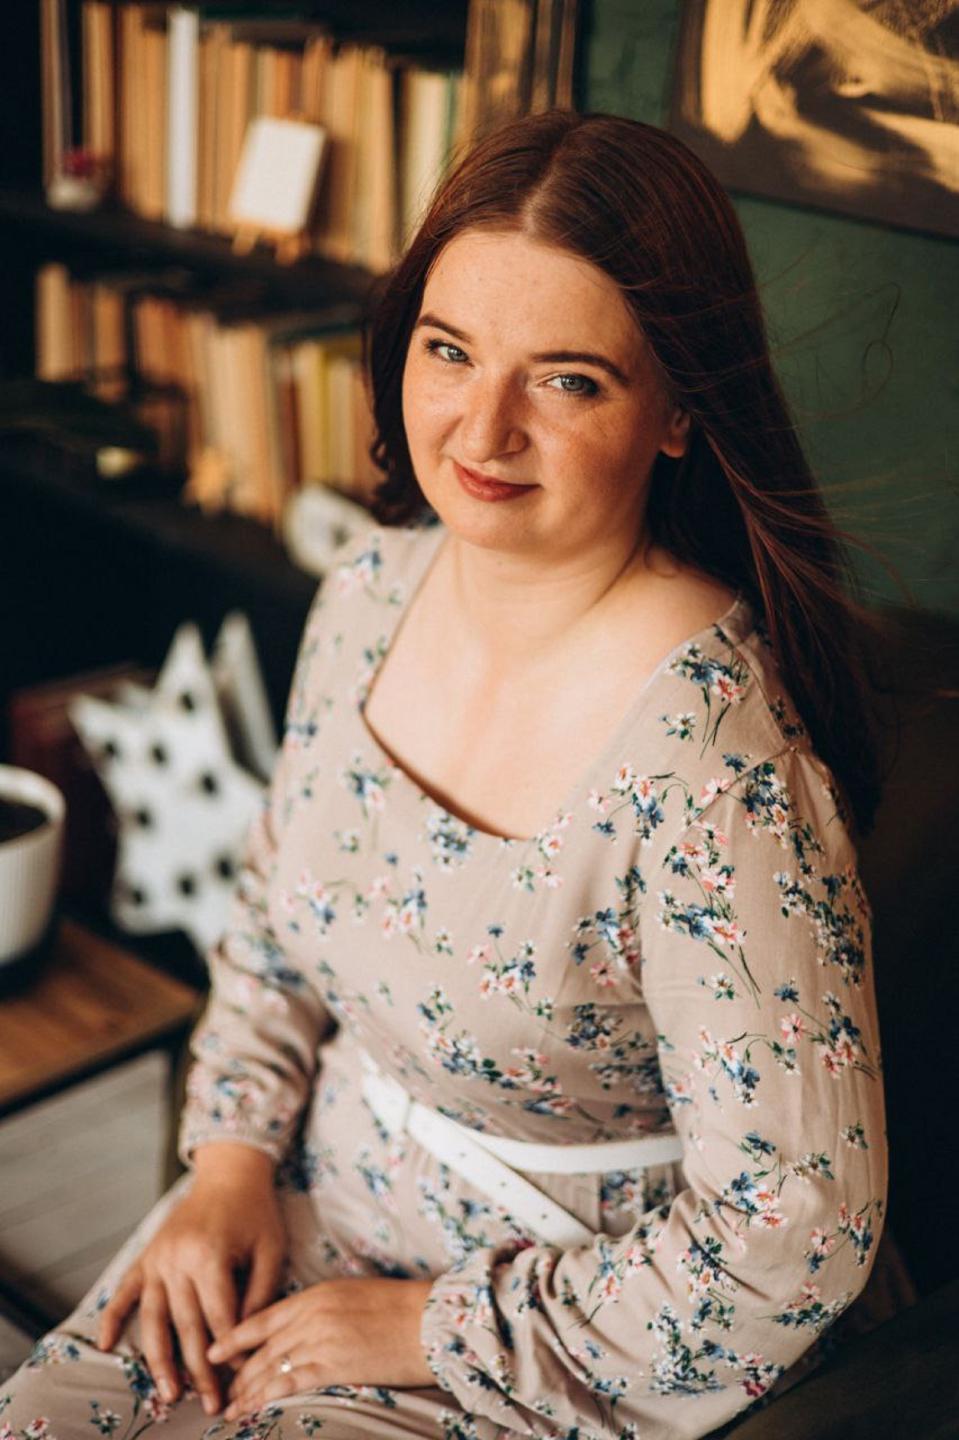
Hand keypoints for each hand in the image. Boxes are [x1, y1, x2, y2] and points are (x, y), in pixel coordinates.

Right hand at [96, 1143, 285, 1415]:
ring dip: (160, 1360)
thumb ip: (261, 1292)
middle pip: (187, 1326)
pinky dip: (113, 1318)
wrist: (228, 1173)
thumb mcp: (271, 1248)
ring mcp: (157, 1258)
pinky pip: (124, 1292)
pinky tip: (106, 1345)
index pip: (219, 1317)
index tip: (241, 1377)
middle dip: (200, 1369)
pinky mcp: (146, 1256)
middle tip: (211, 1404)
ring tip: (169, 1393)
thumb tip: (247, 1338)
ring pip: (154, 1319)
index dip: (231, 1351)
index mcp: (211, 1254)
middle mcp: (178, 1259)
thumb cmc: (255, 1212)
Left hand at [208, 1277, 435, 1416]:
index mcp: (315, 1294)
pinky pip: (287, 1384)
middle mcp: (311, 1315)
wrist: (428, 1321)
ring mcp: (319, 1340)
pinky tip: (251, 1410)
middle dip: (236, 1371)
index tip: (214, 1352)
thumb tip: (300, 1327)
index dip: (234, 1337)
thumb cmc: (398, 1307)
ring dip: (246, 1391)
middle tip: (220, 1391)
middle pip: (261, 1347)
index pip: (263, 1317)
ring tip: (229, 1408)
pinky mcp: (331, 1366)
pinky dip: (264, 1398)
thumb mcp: (352, 1295)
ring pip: (269, 1368)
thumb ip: (321, 1308)